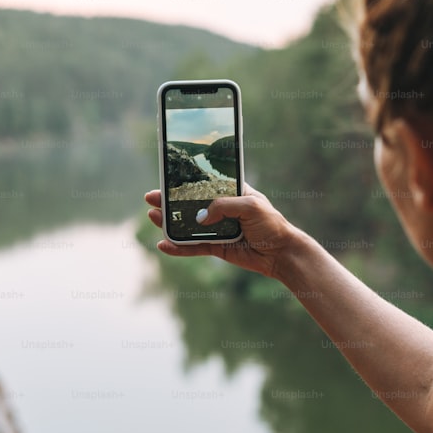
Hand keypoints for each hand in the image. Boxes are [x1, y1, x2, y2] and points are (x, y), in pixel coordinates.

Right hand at [143, 184, 305, 279]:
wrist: (281, 253)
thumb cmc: (271, 224)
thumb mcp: (250, 206)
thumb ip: (224, 206)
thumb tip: (200, 217)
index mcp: (230, 193)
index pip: (203, 184)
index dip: (184, 182)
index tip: (166, 179)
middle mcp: (221, 210)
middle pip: (189, 205)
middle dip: (169, 202)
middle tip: (150, 199)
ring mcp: (217, 229)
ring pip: (187, 226)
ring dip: (169, 223)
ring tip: (153, 217)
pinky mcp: (216, 248)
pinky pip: (193, 247)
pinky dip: (179, 248)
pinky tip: (164, 245)